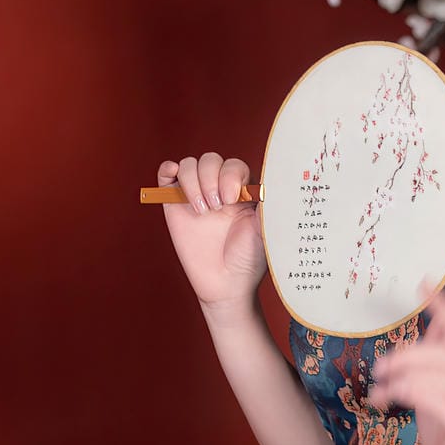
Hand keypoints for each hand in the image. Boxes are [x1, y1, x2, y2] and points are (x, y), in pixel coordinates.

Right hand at [156, 151, 266, 310]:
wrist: (226, 285)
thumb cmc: (250, 259)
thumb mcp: (266, 230)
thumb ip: (269, 205)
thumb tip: (277, 181)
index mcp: (243, 191)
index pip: (234, 165)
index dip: (230, 176)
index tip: (232, 200)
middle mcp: (219, 189)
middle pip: (210, 160)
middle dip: (211, 179)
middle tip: (217, 207)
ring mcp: (196, 195)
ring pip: (189, 165)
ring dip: (193, 182)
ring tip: (202, 211)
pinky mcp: (175, 204)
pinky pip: (166, 174)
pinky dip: (168, 170)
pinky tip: (175, 183)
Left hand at [366, 277, 444, 444]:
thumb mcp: (435, 389)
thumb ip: (434, 360)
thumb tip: (432, 324)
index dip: (443, 305)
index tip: (422, 282)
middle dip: (408, 355)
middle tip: (380, 368)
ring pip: (442, 376)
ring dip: (404, 378)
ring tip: (380, 390)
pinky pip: (442, 403)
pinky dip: (412, 396)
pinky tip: (390, 403)